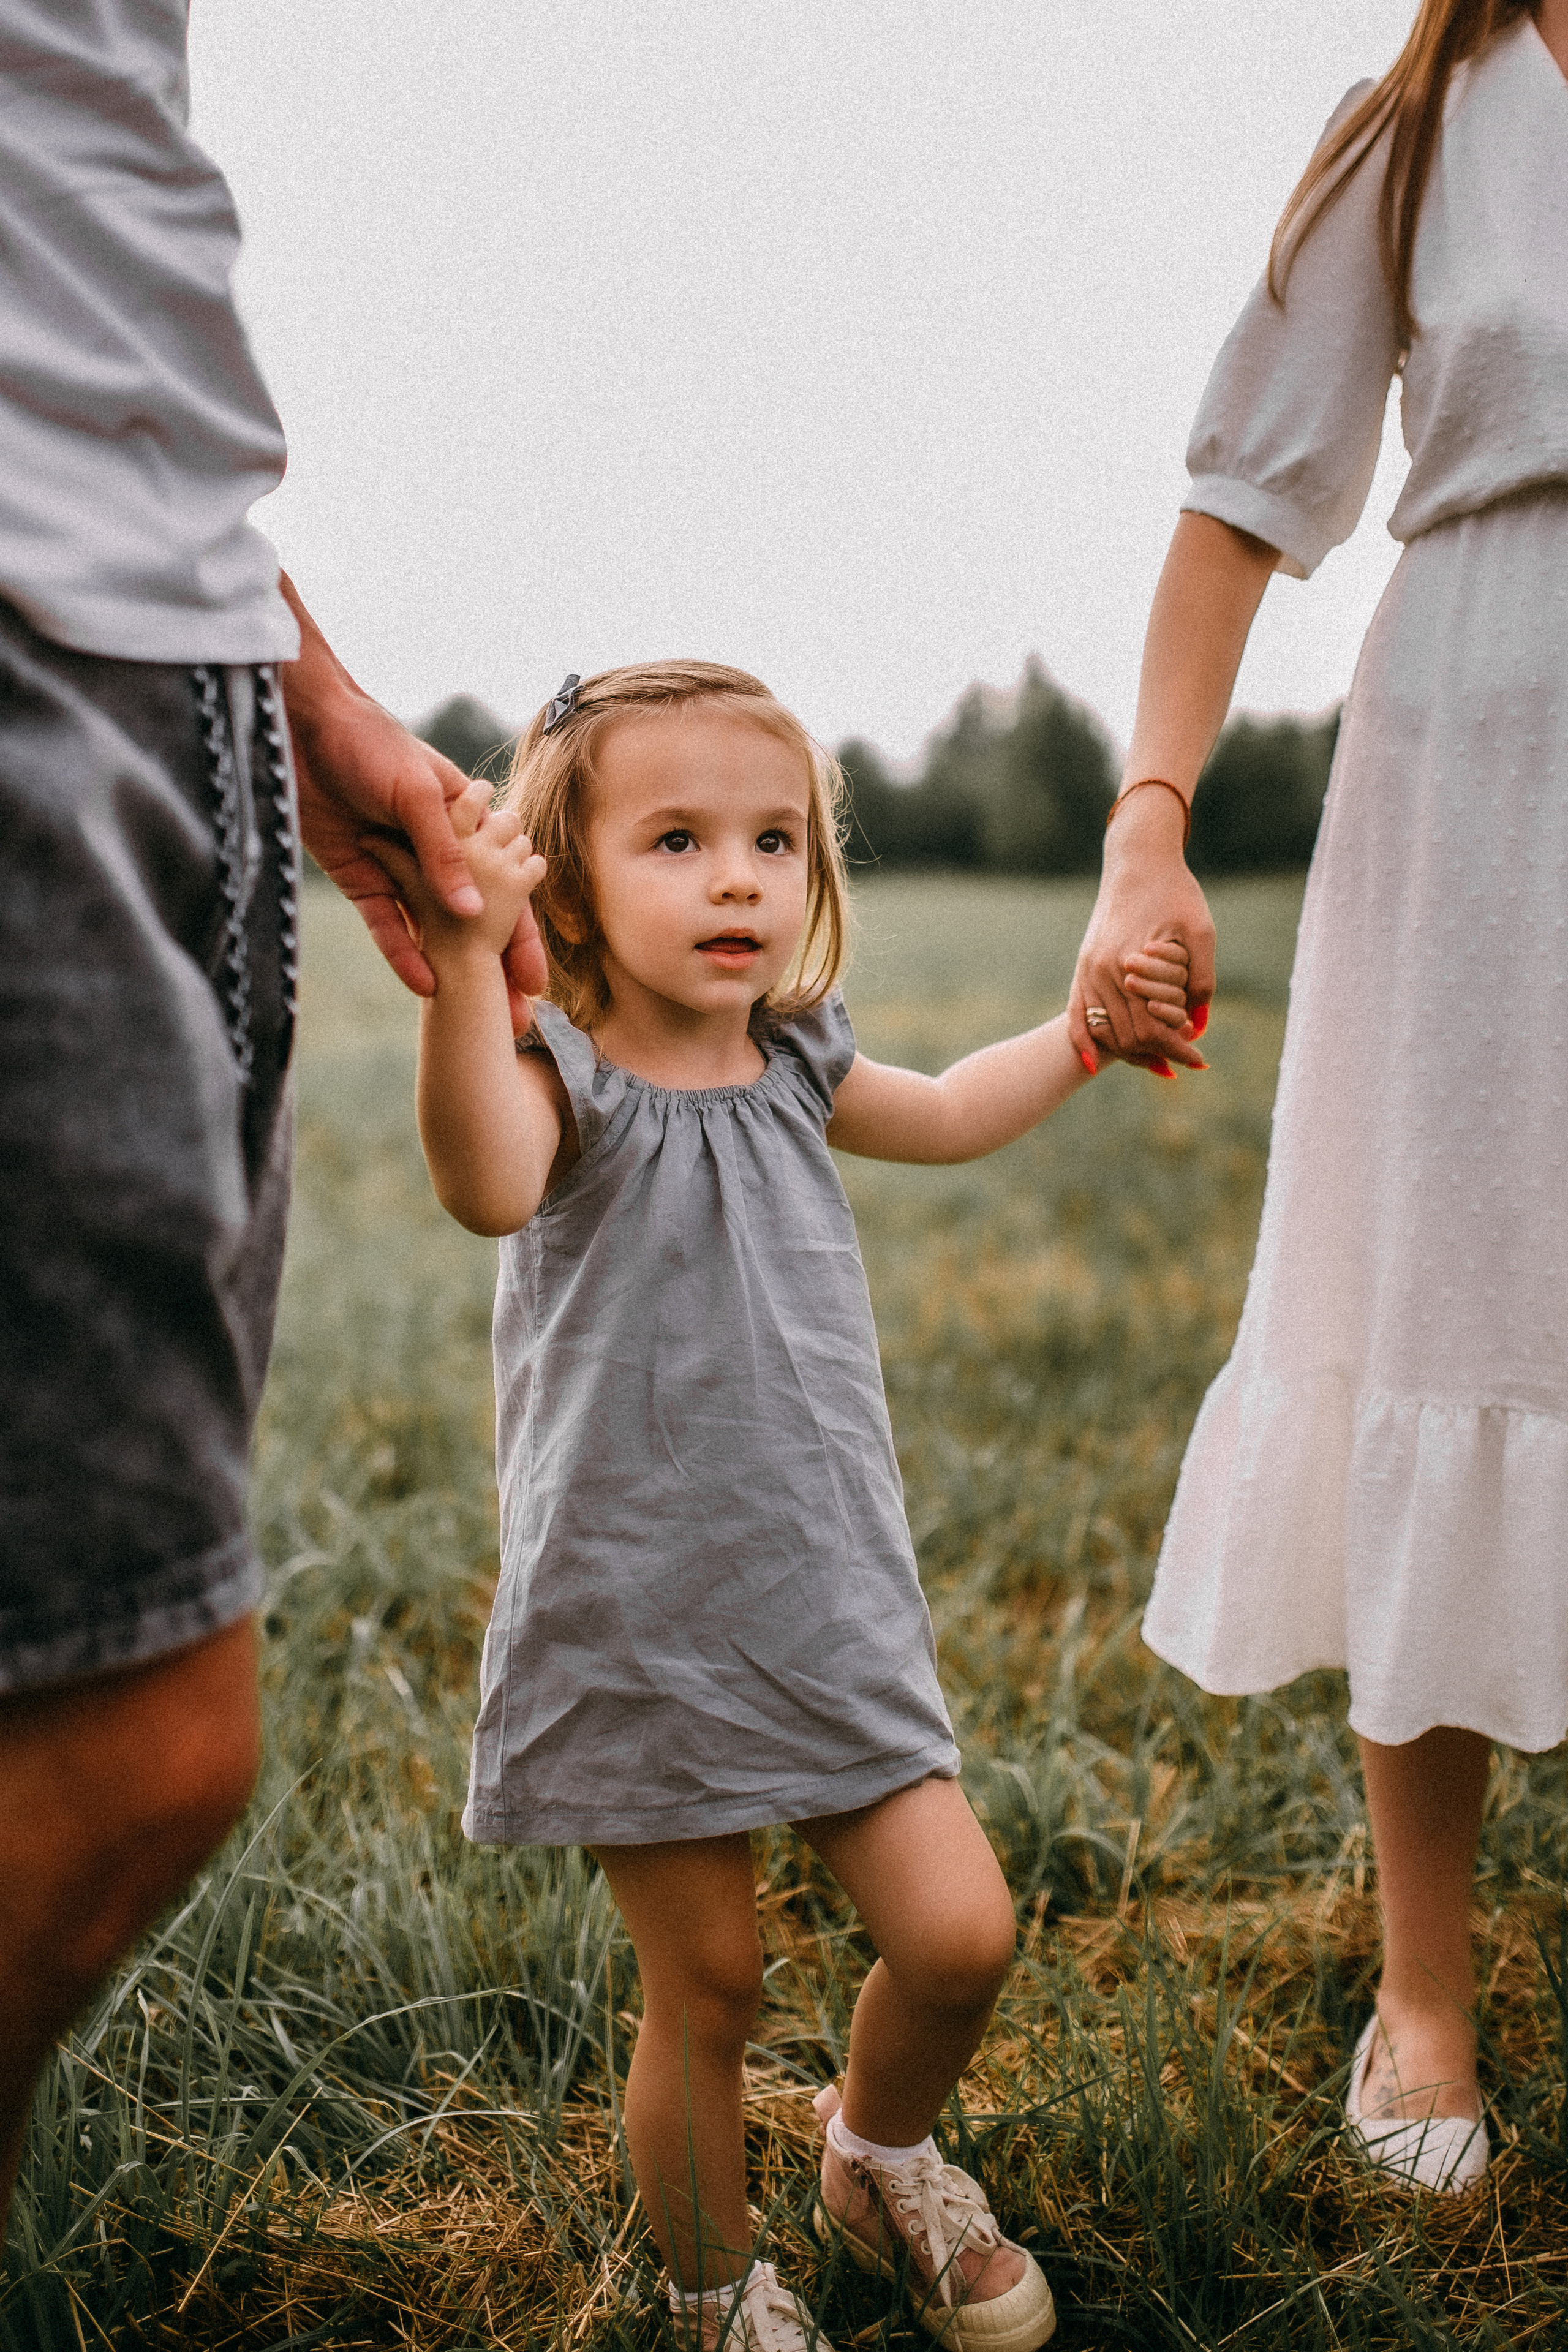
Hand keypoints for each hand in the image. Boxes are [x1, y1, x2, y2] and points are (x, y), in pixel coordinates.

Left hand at [279, 573, 548, 1021]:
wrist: (301, 723)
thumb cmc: (369, 740)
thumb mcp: (417, 791)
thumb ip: (445, 852)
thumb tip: (471, 913)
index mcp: (466, 824)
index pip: (505, 891)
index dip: (521, 938)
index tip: (534, 984)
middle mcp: (437, 852)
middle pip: (474, 923)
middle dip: (493, 971)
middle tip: (512, 1023)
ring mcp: (399, 867)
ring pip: (433, 932)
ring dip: (454, 973)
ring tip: (472, 1020)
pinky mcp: (360, 876)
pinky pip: (386, 924)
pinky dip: (402, 954)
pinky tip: (423, 987)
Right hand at [1069, 791, 1213, 1073]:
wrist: (1138, 861)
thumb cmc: (1176, 893)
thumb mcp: (1201, 933)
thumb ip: (1202, 979)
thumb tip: (1199, 1024)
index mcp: (1131, 964)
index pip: (1153, 1027)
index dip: (1178, 1048)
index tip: (1200, 1060)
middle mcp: (1103, 971)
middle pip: (1127, 1036)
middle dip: (1158, 1054)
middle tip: (1186, 1062)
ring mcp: (1088, 970)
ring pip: (1103, 1031)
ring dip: (1129, 1053)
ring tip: (1158, 1064)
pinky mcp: (1082, 967)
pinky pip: (1075, 1015)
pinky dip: (1083, 1042)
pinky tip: (1092, 1064)